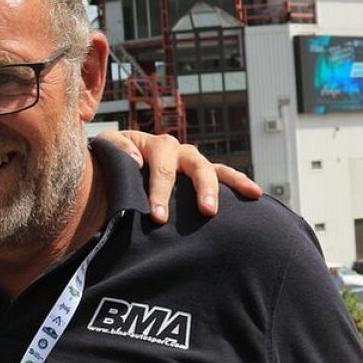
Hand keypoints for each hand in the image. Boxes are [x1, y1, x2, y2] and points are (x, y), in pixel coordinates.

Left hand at [99, 130, 262, 223]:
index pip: (162, 169)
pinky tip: (255, 194)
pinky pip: (223, 175)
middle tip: (207, 211)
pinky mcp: (201, 173)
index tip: (159, 217)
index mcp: (155, 145)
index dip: (161, 192)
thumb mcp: (107, 149)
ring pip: (215, 169)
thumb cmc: (110, 161)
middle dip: (203, 189)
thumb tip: (136, 159)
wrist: (114, 167)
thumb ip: (116, 149)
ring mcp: (192, 161)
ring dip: (229, 184)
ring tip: (248, 196)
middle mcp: (178, 151)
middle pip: (196, 166)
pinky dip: (239, 183)